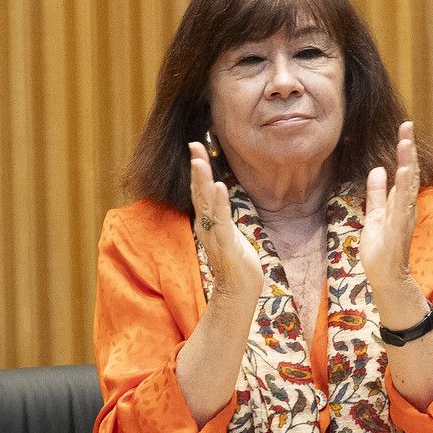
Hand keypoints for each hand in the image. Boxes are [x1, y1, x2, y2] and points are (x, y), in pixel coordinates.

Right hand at [188, 141, 264, 299]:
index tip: (196, 146)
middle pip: (199, 191)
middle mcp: (206, 224)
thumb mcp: (229, 231)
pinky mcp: (224, 243)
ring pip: (206, 203)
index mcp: (208, 219)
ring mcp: (213, 233)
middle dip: (197, 167)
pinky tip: (220, 187)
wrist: (239, 288)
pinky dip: (220, 203)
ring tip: (199, 162)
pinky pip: (221, 220)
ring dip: (203, 181)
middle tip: (194, 145)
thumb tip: (221, 198)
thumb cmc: (236, 261)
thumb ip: (222, 215)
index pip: (201, 189)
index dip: (199, 168)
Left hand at [360, 122, 426, 320]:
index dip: (404, 149)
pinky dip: (404, 188)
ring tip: (405, 143)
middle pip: (410, 172)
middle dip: (408, 149)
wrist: (385, 276)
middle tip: (407, 125)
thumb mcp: (374, 214)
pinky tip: (403, 172)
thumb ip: (377, 193)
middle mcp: (406, 206)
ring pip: (408, 186)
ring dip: (407, 163)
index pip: (405, 170)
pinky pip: (402, 204)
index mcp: (400, 201)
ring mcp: (404, 217)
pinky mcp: (399, 228)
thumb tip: (377, 170)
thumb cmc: (381, 248)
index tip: (404, 127)